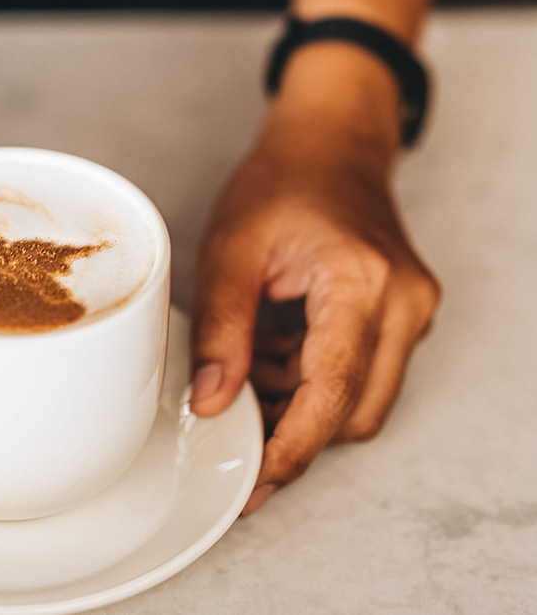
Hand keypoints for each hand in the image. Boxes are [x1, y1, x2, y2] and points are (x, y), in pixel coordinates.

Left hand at [189, 107, 439, 514]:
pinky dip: (315, 380)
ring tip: (251, 367)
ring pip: (361, 400)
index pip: (332, 392)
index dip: (291, 447)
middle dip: (294, 432)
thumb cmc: (282, 184)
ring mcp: (411, 312)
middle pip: (354, 412)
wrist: (330, 145)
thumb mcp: (231, 250)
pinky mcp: (403, 317)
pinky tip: (275, 352)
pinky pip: (364, 374)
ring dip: (302, 404)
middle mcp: (403, 304)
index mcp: (361, 284)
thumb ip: (224, 331)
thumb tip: (213, 402)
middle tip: (235, 429)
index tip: (255, 480)